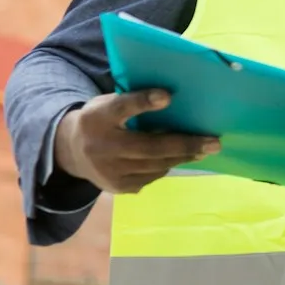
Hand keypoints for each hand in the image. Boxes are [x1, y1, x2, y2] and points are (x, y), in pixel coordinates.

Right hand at [53, 90, 217, 193]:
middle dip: (186, 145)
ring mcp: (109, 171)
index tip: (168, 96)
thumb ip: (133, 102)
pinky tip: (177, 158)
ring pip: (156, 165)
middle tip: (214, 143)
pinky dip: (166, 166)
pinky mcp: (118, 187)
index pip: (121, 107)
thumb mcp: (108, 104)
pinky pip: (151, 177)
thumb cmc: (101, 121)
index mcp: (98, 117)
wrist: (71, 152)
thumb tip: (173, 99)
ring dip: (182, 157)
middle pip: (150, 146)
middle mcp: (101, 146)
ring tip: (203, 150)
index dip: (143, 101)